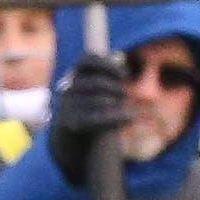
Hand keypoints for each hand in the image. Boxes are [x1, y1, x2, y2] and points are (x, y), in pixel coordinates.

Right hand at [47, 54, 129, 183]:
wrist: (73, 143)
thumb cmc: (93, 113)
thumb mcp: (100, 93)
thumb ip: (109, 76)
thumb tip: (119, 56)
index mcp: (75, 77)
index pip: (86, 61)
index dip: (106, 64)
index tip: (124, 74)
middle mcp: (68, 89)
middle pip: (96, 82)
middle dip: (116, 87)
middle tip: (126, 93)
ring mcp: (66, 107)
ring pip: (98, 101)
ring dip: (118, 104)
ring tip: (131, 110)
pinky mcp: (70, 124)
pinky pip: (96, 119)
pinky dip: (117, 117)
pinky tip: (133, 117)